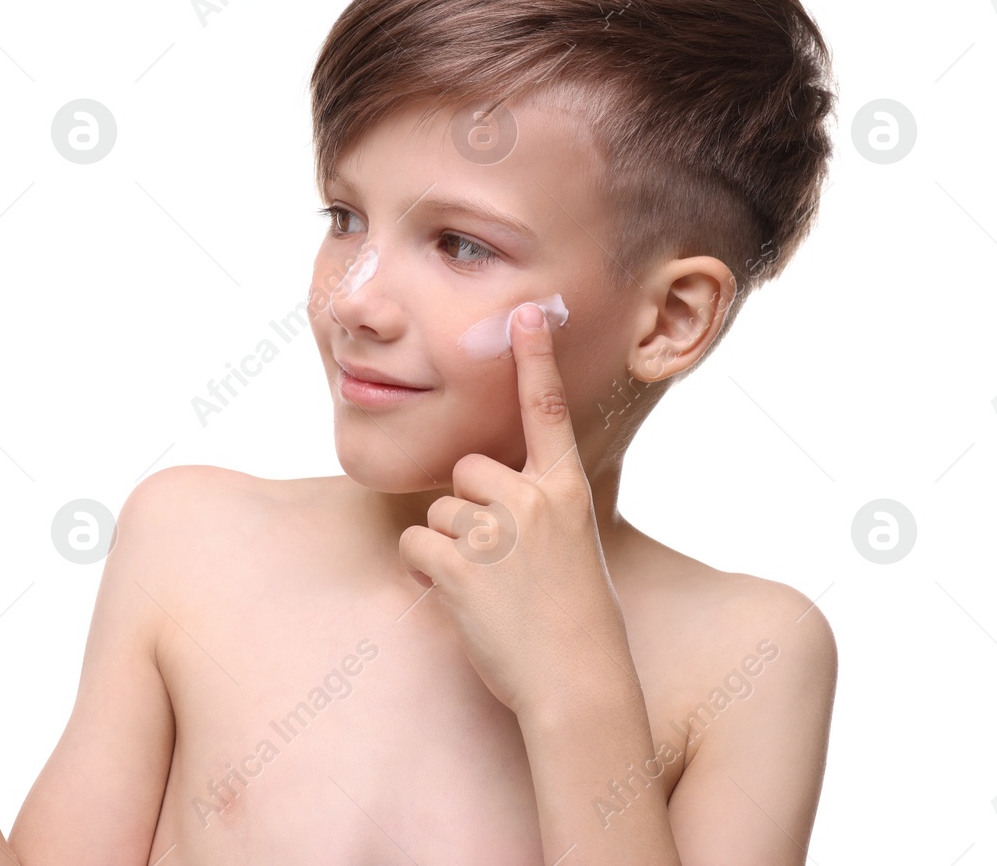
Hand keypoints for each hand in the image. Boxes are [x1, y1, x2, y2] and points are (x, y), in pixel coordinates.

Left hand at [398, 301, 637, 720]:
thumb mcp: (577, 550)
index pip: (546, 413)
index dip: (535, 360)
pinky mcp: (458, 565)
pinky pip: (416, 545)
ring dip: (450, 549)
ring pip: (440, 513)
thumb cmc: (580, 624)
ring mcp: (495, 532)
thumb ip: (545, 512)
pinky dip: (426, 574)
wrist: (577, 683)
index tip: (525, 313)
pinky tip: (460, 601)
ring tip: (489, 592)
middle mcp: (532, 501)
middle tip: (499, 561)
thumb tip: (511, 491)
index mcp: (567, 493)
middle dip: (470, 509)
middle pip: (467, 471)